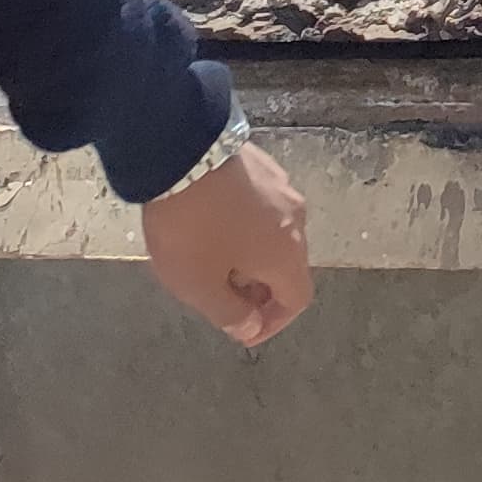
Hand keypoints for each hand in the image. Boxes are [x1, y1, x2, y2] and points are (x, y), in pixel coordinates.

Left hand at [141, 142, 311, 347]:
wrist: (184, 151)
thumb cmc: (192, 228)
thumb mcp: (198, 284)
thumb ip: (228, 313)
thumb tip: (250, 327)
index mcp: (287, 256)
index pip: (298, 300)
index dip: (272, 323)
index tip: (241, 330)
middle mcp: (298, 222)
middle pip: (289, 267)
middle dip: (259, 290)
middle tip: (222, 297)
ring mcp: (285, 189)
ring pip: (277, 236)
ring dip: (252, 257)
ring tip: (214, 260)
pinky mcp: (266, 167)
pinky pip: (264, 210)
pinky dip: (247, 228)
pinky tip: (215, 224)